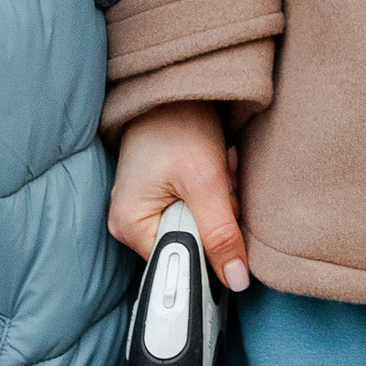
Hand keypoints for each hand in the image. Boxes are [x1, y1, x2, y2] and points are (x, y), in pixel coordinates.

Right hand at [109, 102, 252, 293]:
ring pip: (202, 224)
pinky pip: (199, 208)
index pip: (180, 261)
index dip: (210, 244)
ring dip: (220, 199)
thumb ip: (220, 234)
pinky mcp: (164, 194)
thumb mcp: (206, 180)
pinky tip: (214, 166)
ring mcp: (148, 208)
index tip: (222, 211)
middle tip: (220, 179)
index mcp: (130, 227)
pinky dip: (213, 190)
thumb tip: (235, 280)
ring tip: (216, 166)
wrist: (175, 85)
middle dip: (218, 214)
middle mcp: (133, 223)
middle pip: (194, 243)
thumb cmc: (179, 124)